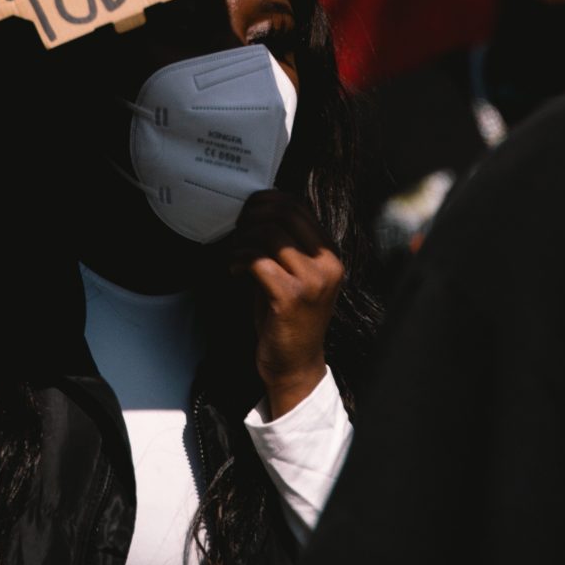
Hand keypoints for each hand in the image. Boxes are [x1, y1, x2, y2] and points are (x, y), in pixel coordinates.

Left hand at [230, 189, 344, 418]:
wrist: (295, 364)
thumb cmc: (289, 318)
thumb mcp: (295, 275)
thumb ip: (285, 245)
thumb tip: (257, 211)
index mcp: (330, 256)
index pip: (299, 207)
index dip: (267, 201)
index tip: (248, 211)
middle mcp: (327, 265)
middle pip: (285, 214)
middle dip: (253, 215)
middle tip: (237, 229)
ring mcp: (311, 281)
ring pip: (269, 234)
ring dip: (243, 239)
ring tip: (235, 254)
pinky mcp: (289, 297)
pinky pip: (257, 260)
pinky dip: (238, 259)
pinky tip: (234, 270)